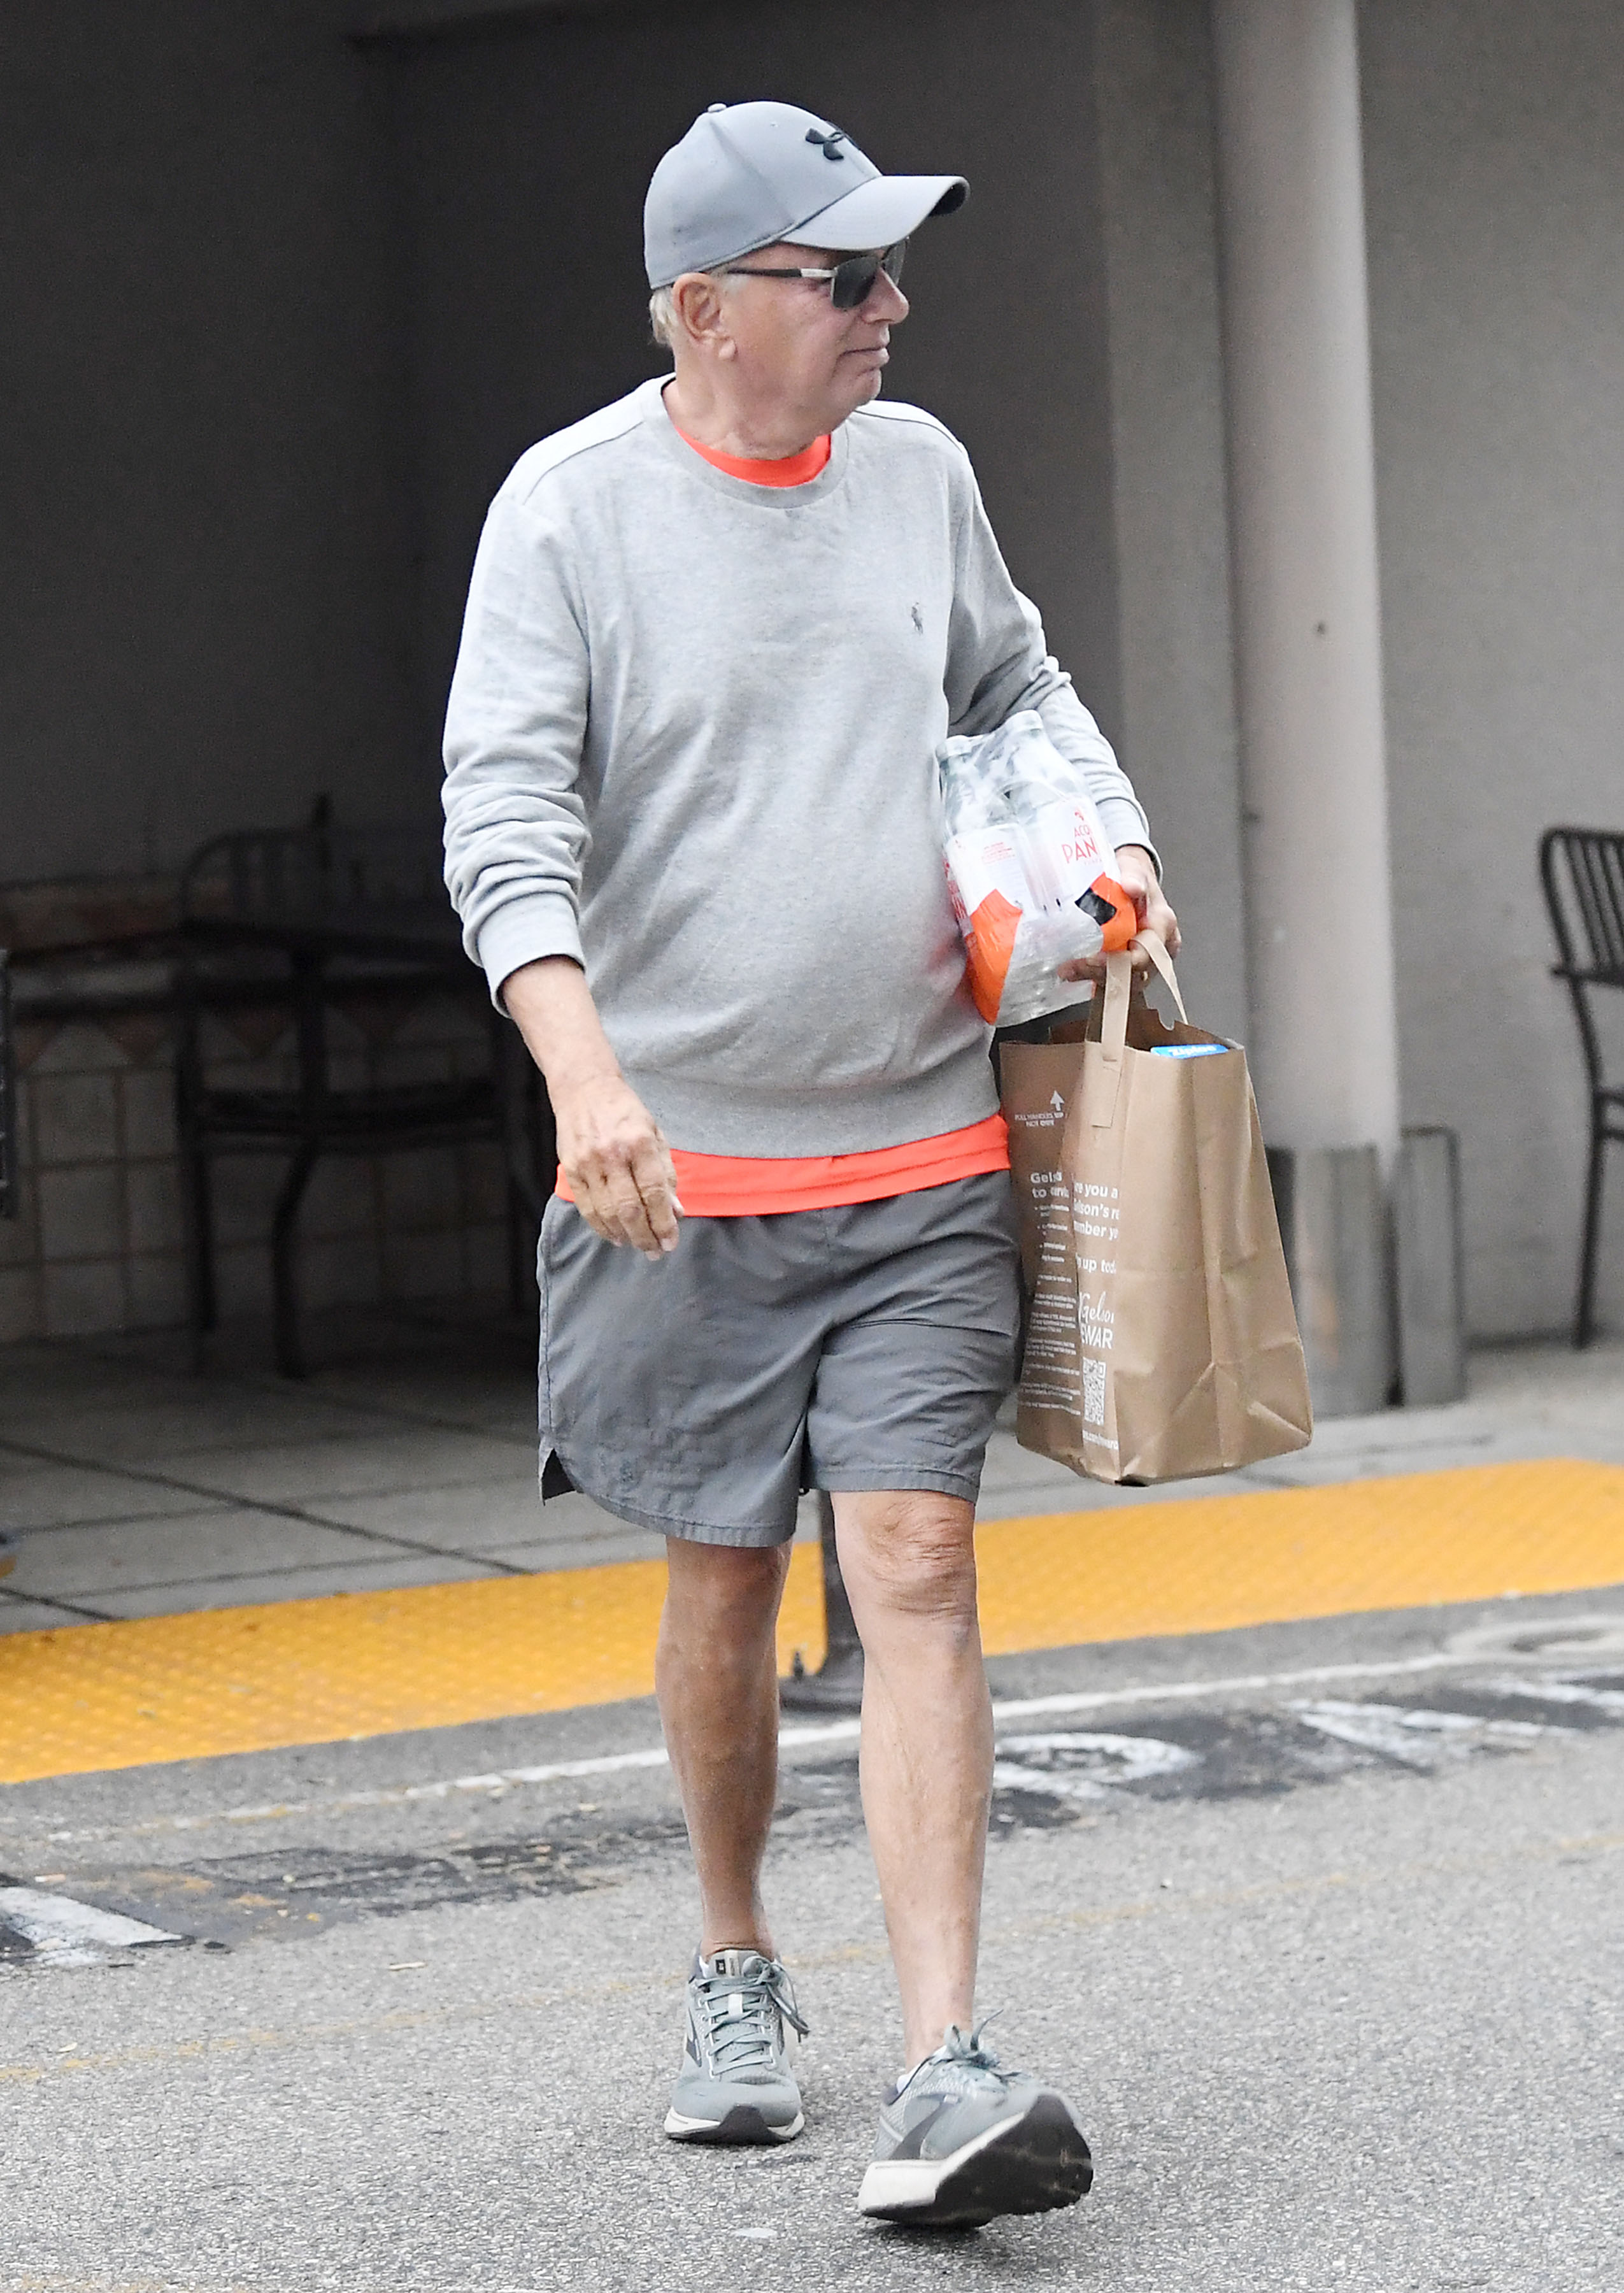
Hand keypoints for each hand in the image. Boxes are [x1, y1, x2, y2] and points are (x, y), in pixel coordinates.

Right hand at [500, 956, 682, 1260]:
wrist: (585, 1088)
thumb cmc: (626, 1112)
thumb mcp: (655, 1135)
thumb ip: (666, 1174)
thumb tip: (676, 1211)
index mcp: (639, 1142)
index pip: (654, 1192)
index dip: (664, 1222)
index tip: (671, 1242)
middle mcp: (613, 1153)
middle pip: (630, 1208)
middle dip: (646, 1236)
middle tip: (655, 1252)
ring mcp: (588, 1162)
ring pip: (607, 1212)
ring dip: (625, 1235)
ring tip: (638, 1245)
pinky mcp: (571, 1168)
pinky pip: (587, 1207)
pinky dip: (602, 1226)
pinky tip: (615, 1235)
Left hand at [1057, 845, 1180, 982]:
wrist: (1133, 881)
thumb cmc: (1134, 876)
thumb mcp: (1133, 868)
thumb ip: (1133, 876)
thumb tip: (1132, 886)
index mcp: (1162, 925)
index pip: (1145, 955)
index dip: (1119, 962)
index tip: (1091, 959)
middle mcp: (1159, 948)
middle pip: (1134, 974)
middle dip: (1100, 973)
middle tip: (1070, 968)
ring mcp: (1147, 960)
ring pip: (1124, 982)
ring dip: (1094, 978)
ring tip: (1068, 970)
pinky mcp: (1132, 966)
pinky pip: (1116, 980)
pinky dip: (1095, 980)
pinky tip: (1075, 973)